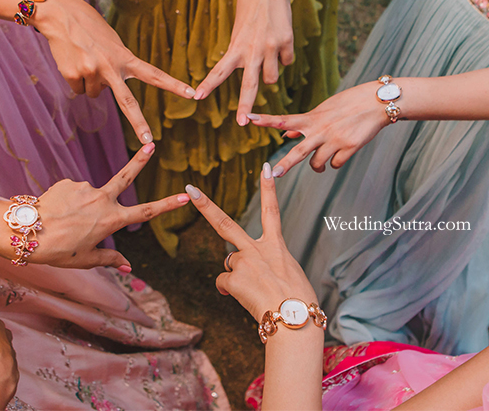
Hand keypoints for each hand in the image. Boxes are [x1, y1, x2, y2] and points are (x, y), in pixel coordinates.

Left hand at [32, 142, 189, 268]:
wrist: (26, 232)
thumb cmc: (58, 251)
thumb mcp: (86, 260)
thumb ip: (110, 259)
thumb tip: (129, 266)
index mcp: (111, 220)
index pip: (146, 211)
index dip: (167, 205)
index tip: (185, 196)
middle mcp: (101, 199)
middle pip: (126, 176)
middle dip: (140, 160)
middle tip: (151, 144)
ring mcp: (85, 188)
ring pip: (88, 197)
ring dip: (80, 207)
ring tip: (62, 223)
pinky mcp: (68, 182)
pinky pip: (72, 192)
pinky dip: (67, 202)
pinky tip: (54, 212)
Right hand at [37, 0, 194, 143]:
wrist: (60, 15)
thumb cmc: (88, 26)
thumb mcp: (112, 41)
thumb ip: (118, 63)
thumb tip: (110, 88)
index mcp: (125, 57)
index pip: (154, 75)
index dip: (173, 85)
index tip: (191, 94)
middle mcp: (110, 67)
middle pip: (127, 102)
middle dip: (139, 123)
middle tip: (149, 141)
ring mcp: (91, 72)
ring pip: (94, 94)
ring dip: (89, 81)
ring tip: (84, 59)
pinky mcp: (73, 75)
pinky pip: (78, 89)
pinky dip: (75, 80)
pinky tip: (72, 61)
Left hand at [185, 164, 315, 321]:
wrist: (295, 320)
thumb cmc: (298, 303)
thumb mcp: (290, 275)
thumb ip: (269, 264)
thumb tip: (249, 271)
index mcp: (277, 246)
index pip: (272, 210)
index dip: (268, 188)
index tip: (266, 168)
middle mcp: (258, 249)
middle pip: (225, 223)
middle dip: (205, 205)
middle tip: (190, 189)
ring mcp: (244, 262)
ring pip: (230, 264)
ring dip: (237, 277)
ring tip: (257, 292)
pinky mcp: (233, 279)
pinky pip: (224, 283)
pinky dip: (230, 291)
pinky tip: (246, 299)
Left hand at [194, 0, 299, 125]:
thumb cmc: (250, 5)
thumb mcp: (238, 29)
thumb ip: (241, 50)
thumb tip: (252, 71)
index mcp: (236, 46)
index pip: (219, 70)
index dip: (209, 84)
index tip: (197, 97)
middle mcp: (254, 50)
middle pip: (250, 85)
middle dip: (245, 106)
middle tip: (242, 123)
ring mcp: (272, 48)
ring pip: (272, 78)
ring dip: (270, 73)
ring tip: (267, 54)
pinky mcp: (288, 43)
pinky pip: (287, 62)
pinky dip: (284, 57)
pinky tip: (280, 41)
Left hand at [247, 81, 388, 175]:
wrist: (377, 102)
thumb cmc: (348, 104)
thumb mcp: (323, 110)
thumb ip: (304, 124)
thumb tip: (285, 134)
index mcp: (311, 118)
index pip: (283, 119)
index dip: (265, 120)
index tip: (247, 118)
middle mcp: (320, 130)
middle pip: (298, 151)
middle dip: (285, 164)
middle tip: (273, 174)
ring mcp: (335, 140)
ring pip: (318, 164)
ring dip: (318, 166)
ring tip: (322, 162)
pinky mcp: (349, 147)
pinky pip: (335, 164)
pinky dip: (336, 162)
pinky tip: (342, 152)